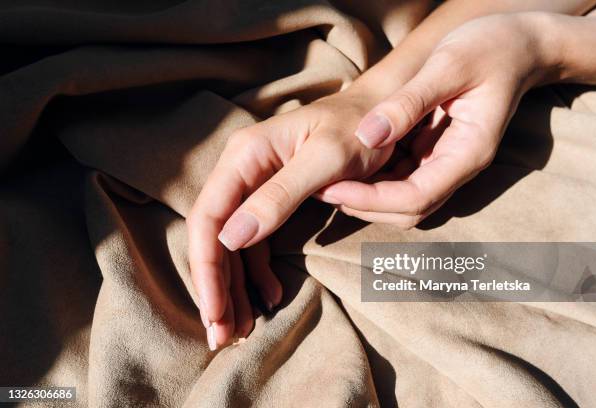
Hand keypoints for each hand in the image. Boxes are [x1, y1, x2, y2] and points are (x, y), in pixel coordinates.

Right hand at [187, 89, 393, 348]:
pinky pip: (255, 243)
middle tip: (222, 336)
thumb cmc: (359, 130)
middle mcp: (241, 170)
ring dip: (233, 287)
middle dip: (215, 288)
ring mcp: (255, 186)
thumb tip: (229, 238)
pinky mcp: (271, 200)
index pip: (208, 219)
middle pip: (213, 237)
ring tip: (241, 329)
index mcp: (245, 157)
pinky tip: (271, 295)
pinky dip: (257, 273)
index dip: (206, 269)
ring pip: (232, 245)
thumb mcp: (327, 161)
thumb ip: (278, 196)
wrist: (381, 114)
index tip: (214, 313)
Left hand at [319, 13, 561, 226]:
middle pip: (409, 210)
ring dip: (367, 198)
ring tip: (328, 181)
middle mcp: (458, 167)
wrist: (518, 45)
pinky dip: (375, 181)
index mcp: (468, 153)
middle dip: (364, 206)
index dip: (371, 200)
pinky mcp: (436, 154)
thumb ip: (410, 102)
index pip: (416, 197)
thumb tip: (367, 136)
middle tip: (321, 189)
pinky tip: (349, 166)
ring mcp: (447, 164)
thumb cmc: (490, 48)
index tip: (333, 188)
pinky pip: (403, 180)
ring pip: (404, 201)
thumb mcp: (449, 65)